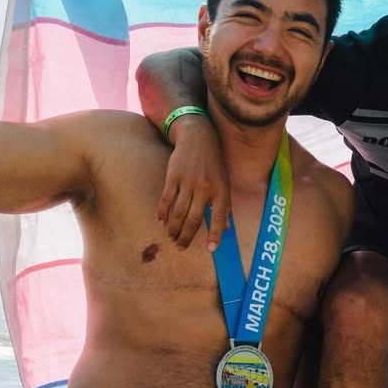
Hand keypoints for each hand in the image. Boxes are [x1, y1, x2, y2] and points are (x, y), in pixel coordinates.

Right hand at [157, 116, 230, 249]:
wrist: (198, 138)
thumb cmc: (214, 163)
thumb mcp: (224, 181)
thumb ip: (224, 205)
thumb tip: (226, 227)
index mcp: (221, 190)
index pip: (219, 217)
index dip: (215, 234)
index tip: (211, 249)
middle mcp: (205, 188)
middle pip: (194, 219)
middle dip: (186, 236)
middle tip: (181, 247)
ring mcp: (188, 182)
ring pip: (178, 212)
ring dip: (174, 228)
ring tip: (172, 237)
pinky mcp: (173, 177)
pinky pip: (166, 200)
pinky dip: (163, 213)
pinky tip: (162, 222)